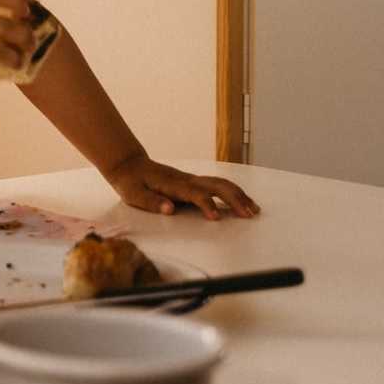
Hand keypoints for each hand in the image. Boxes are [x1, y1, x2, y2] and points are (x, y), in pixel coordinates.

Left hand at [103, 153, 260, 219]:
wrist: (130, 165)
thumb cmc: (131, 182)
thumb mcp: (134, 194)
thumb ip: (151, 202)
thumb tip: (169, 209)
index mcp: (173, 184)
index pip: (194, 194)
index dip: (206, 204)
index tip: (216, 218)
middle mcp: (186, 180)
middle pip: (216, 185)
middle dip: (234, 199)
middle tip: (249, 215)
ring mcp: (191, 179)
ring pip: (220, 183)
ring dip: (238, 195)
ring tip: (254, 210)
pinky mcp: (193, 182)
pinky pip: (217, 185)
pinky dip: (233, 192)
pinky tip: (243, 201)